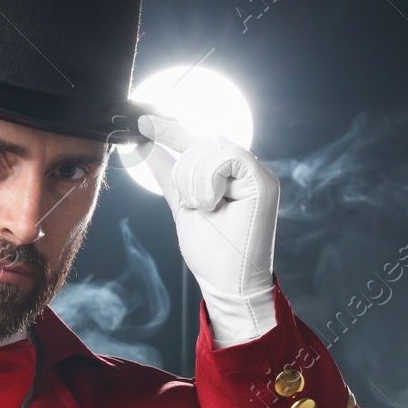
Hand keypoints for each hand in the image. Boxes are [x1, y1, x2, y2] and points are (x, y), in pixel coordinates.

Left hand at [135, 114, 279, 347]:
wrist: (228, 285)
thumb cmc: (211, 254)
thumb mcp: (181, 206)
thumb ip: (168, 175)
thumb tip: (146, 146)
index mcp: (231, 176)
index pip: (199, 142)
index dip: (171, 129)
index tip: (142, 121)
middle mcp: (248, 171)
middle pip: (204, 142)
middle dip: (186, 171)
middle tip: (192, 204)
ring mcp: (259, 175)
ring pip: (212, 147)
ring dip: (195, 180)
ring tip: (205, 208)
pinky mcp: (264, 183)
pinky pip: (227, 157)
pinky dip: (209, 181)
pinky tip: (213, 204)